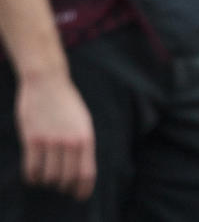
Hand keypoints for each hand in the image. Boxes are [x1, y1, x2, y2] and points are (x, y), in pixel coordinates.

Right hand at [16, 70, 94, 199]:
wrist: (48, 82)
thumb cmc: (66, 104)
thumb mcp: (83, 122)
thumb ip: (82, 144)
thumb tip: (81, 171)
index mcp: (86, 137)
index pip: (86, 173)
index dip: (83, 189)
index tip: (79, 197)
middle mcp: (70, 142)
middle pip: (66, 179)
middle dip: (63, 187)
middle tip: (60, 186)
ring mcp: (50, 141)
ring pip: (48, 177)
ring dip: (47, 182)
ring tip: (47, 176)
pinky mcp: (32, 139)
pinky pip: (31, 170)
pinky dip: (32, 178)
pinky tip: (34, 175)